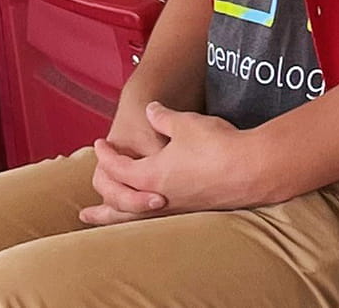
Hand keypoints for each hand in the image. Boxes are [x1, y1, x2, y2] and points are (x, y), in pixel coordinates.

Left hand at [79, 103, 269, 225]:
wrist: (253, 169)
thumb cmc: (217, 146)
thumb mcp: (184, 123)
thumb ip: (162, 117)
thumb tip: (151, 110)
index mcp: (150, 174)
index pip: (117, 168)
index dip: (106, 155)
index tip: (100, 145)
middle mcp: (158, 197)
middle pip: (119, 205)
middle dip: (101, 207)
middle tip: (85, 213)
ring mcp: (176, 208)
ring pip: (137, 221)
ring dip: (118, 222)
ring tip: (110, 229)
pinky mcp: (194, 212)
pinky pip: (157, 223)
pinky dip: (142, 223)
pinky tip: (148, 221)